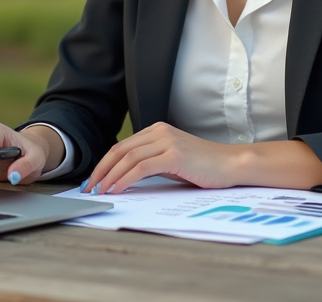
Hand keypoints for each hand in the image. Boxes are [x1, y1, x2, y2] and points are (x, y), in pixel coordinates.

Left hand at [81, 121, 238, 194]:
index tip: (94, 179)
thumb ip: (152, 163)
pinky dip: (125, 179)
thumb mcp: (173, 161)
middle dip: (101, 169)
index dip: (105, 163)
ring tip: (100, 191)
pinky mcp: (174, 155)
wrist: (231, 164)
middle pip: (120, 150)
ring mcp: (167, 142)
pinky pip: (141, 168)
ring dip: (110, 176)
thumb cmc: (204, 167)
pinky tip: (118, 189)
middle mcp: (160, 132)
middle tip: (90, 187)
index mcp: (157, 130)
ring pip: (128, 158)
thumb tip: (125, 178)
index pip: (123, 146)